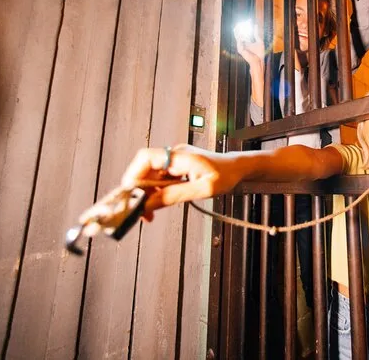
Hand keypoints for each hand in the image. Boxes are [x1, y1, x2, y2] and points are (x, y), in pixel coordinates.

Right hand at [121, 145, 242, 216]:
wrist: (238, 169)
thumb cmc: (226, 175)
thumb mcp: (204, 189)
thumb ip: (176, 195)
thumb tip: (151, 203)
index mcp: (180, 156)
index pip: (146, 157)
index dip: (133, 174)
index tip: (130, 193)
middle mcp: (174, 155)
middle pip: (144, 169)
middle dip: (139, 190)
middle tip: (140, 211)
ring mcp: (175, 161)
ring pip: (150, 176)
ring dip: (147, 194)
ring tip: (149, 214)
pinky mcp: (176, 168)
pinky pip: (159, 179)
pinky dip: (155, 193)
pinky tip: (157, 205)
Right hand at [234, 22, 265, 67]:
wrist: (259, 61)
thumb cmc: (260, 53)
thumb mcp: (259, 41)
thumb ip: (256, 33)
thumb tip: (255, 25)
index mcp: (246, 41)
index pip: (243, 32)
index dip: (245, 26)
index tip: (249, 20)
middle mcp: (242, 43)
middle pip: (238, 33)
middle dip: (240, 27)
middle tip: (241, 21)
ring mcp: (241, 46)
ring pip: (237, 36)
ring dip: (238, 30)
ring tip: (239, 25)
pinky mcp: (240, 49)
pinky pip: (239, 41)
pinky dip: (240, 37)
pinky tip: (242, 32)